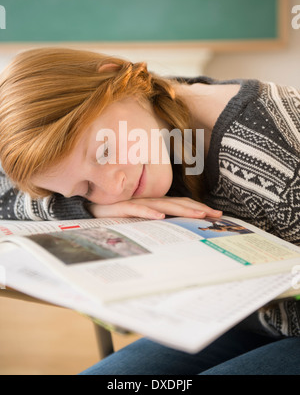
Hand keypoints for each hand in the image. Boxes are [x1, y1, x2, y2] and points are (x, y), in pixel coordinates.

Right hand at [88, 196, 221, 219]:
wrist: (87, 209)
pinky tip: (160, 217)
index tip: (215, 214)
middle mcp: (147, 201)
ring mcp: (135, 203)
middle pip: (176, 204)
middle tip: (214, 214)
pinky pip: (136, 210)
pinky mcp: (120, 208)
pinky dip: (148, 212)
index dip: (197, 207)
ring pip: (161, 205)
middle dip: (196, 208)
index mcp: (153, 204)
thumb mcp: (138, 220)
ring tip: (196, 214)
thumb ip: (153, 221)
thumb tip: (172, 230)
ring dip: (180, 209)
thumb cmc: (114, 215)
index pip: (180, 204)